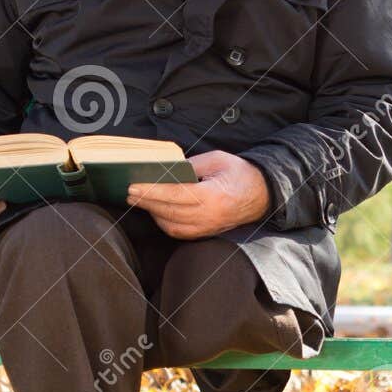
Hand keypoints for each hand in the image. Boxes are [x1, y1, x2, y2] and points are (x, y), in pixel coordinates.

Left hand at [126, 150, 271, 239]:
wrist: (262, 194)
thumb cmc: (240, 174)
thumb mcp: (217, 160)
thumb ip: (191, 165)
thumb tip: (166, 170)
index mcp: (213, 196)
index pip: (175, 195)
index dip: (152, 192)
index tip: (133, 186)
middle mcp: (210, 216)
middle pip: (169, 212)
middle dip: (146, 202)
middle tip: (129, 192)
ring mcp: (208, 227)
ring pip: (172, 225)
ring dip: (153, 213)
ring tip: (140, 200)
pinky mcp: (207, 232)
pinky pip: (179, 232)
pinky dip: (164, 222)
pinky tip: (156, 211)